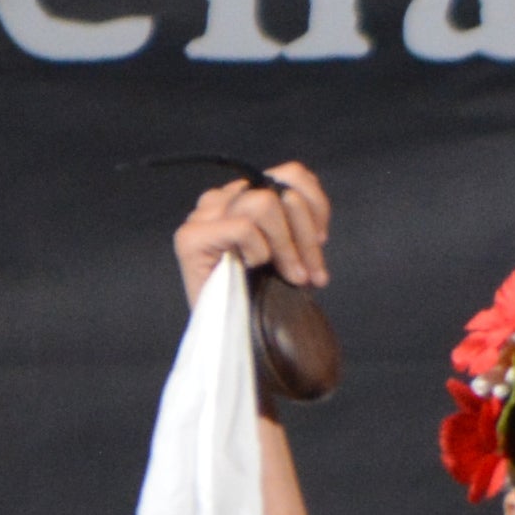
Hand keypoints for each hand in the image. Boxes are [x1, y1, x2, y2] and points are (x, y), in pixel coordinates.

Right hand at [172, 160, 330, 309]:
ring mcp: (202, 217)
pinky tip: (253, 270)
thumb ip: (298, 228)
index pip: (290, 175)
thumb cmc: (262, 299)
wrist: (236, 338)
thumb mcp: (291, 255)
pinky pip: (243, 228)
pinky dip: (259, 252)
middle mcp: (221, 200)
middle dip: (306, 237)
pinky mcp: (191, 237)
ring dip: (287, 246)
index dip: (315, 205)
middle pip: (280, 191)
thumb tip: (317, 222)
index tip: (323, 240)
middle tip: (314, 275)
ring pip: (264, 204)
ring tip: (293, 277)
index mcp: (245, 198)